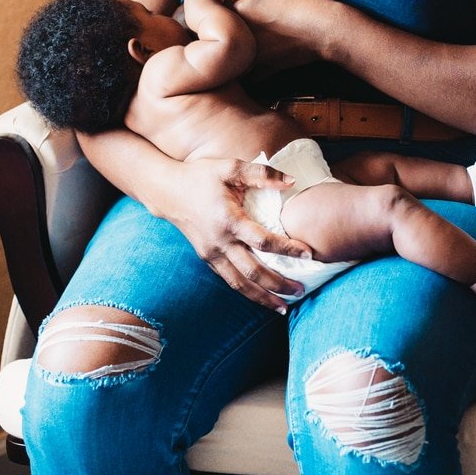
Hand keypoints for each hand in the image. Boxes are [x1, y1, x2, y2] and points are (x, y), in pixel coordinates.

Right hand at [168, 156, 311, 311]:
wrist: (166, 190)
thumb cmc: (200, 175)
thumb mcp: (230, 167)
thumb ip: (261, 174)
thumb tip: (292, 181)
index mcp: (229, 220)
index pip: (264, 242)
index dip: (288, 249)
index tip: (309, 254)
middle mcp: (220, 242)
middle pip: (253, 272)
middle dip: (278, 285)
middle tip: (301, 291)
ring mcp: (211, 253)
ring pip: (239, 284)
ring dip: (262, 297)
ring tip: (284, 307)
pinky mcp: (206, 258)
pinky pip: (229, 280)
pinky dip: (246, 291)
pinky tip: (261, 296)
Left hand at [228, 0, 334, 75]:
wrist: (324, 30)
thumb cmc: (301, 4)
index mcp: (240, 12)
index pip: (216, 10)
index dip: (221, 9)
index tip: (228, 9)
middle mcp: (240, 36)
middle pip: (219, 36)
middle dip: (223, 32)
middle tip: (237, 26)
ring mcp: (251, 56)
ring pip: (230, 58)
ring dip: (232, 53)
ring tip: (245, 45)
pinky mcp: (265, 70)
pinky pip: (248, 75)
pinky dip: (248, 71)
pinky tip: (255, 63)